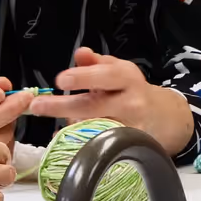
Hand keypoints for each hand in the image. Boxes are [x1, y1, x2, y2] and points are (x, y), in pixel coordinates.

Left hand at [24, 48, 194, 155]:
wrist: (163, 116)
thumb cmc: (130, 89)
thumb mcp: (117, 70)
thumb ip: (95, 63)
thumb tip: (80, 53)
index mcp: (127, 78)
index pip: (104, 76)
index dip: (83, 77)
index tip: (60, 80)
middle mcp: (131, 102)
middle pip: (95, 106)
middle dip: (63, 107)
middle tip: (38, 106)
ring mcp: (132, 126)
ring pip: (96, 129)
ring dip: (71, 129)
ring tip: (53, 131)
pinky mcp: (130, 146)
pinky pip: (101, 146)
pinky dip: (82, 145)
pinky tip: (67, 144)